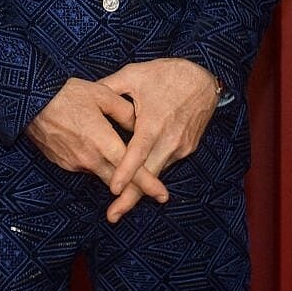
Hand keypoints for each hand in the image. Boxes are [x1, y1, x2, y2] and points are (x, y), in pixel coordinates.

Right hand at [25, 77, 168, 204]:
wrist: (30, 101)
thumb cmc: (67, 94)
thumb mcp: (101, 94)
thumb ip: (124, 111)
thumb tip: (138, 125)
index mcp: (103, 141)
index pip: (131, 169)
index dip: (149, 183)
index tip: (163, 195)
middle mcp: (90, 159)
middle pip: (118, 181)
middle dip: (137, 190)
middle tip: (157, 194)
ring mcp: (75, 164)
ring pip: (101, 174)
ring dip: (114, 173)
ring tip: (119, 159)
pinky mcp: (63, 164)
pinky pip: (85, 167)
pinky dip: (94, 163)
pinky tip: (93, 147)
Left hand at [99, 58, 219, 221]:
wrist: (203, 78)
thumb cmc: (166, 74)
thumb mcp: (135, 74)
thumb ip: (110, 86)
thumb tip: (88, 92)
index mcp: (154, 122)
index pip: (138, 152)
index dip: (126, 172)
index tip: (113, 189)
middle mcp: (169, 139)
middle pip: (148, 175)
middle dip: (131, 198)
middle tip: (112, 215)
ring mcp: (180, 147)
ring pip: (157, 172)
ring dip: (141, 188)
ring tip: (121, 204)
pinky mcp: (187, 149)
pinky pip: (166, 162)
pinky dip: (153, 172)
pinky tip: (141, 179)